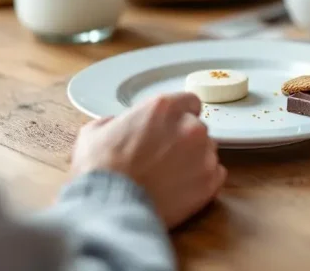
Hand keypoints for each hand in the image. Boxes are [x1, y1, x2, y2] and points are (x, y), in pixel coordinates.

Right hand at [71, 93, 225, 228]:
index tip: (173, 128)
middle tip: (165, 158)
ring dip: (194, 160)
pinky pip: (216, 174)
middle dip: (185, 140)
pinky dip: (203, 180)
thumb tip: (118, 125)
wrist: (110, 208)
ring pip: (208, 151)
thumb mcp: (93, 133)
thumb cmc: (99, 170)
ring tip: (170, 177)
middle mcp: (189, 126)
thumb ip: (114, 122)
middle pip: (198, 128)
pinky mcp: (210, 181)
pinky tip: (182, 188)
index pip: (190, 101)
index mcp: (163, 108)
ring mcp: (203, 154)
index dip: (181, 115)